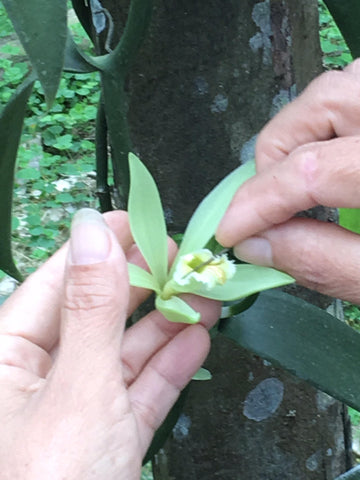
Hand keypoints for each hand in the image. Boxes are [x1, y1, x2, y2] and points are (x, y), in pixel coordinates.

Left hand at [0, 209, 219, 479]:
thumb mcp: (75, 391)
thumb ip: (89, 309)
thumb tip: (93, 231)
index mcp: (8, 351)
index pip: (61, 276)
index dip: (104, 244)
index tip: (144, 221)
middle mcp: (38, 373)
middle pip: (98, 310)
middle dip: (145, 284)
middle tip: (187, 261)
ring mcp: (74, 405)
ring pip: (123, 348)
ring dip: (166, 321)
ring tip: (203, 295)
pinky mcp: (104, 435)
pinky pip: (137, 388)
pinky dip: (168, 364)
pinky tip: (194, 339)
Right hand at [217, 59, 359, 303]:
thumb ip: (321, 261)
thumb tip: (256, 244)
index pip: (313, 172)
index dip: (258, 202)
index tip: (230, 231)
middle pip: (322, 104)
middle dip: (275, 158)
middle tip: (264, 205)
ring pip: (337, 88)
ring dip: (300, 134)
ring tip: (293, 181)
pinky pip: (356, 91)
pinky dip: (328, 122)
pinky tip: (328, 157)